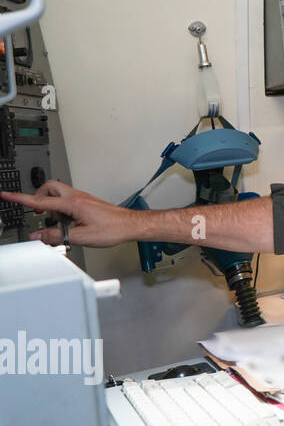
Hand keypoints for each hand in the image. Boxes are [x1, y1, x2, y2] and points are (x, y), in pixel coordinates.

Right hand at [0, 180, 137, 247]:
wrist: (130, 225)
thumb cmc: (113, 228)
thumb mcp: (82, 237)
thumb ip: (57, 236)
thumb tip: (37, 236)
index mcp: (73, 203)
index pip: (40, 200)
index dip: (20, 198)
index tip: (6, 195)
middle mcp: (76, 197)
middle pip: (48, 188)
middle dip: (38, 197)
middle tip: (37, 212)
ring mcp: (82, 198)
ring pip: (57, 193)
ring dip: (50, 205)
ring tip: (55, 222)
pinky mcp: (86, 202)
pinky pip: (66, 200)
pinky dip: (60, 209)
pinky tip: (66, 222)